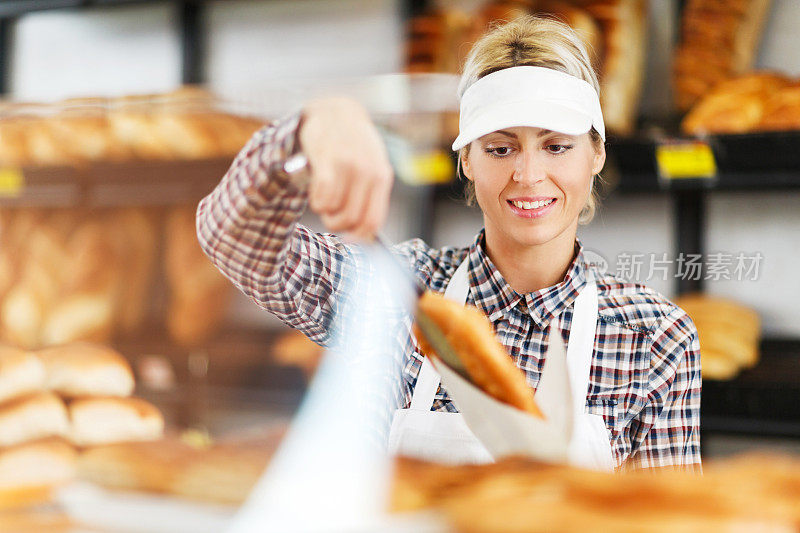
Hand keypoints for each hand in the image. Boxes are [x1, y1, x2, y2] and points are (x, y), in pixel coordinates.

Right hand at [299, 97, 393, 239]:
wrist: (336, 112)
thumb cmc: (354, 146)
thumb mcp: (372, 167)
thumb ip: (371, 195)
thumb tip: (364, 233)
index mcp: (382, 176)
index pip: (373, 221)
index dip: (359, 237)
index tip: (348, 239)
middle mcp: (368, 171)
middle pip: (352, 220)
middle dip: (337, 225)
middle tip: (330, 216)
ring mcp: (348, 165)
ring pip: (334, 211)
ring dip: (325, 212)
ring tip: (324, 197)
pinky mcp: (327, 159)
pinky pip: (321, 198)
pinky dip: (316, 201)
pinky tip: (316, 190)